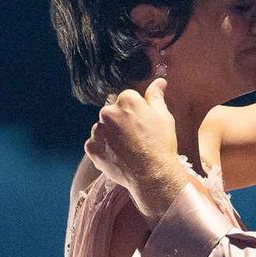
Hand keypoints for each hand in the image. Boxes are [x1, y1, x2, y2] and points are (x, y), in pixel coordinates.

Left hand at [84, 79, 186, 222]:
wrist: (152, 175)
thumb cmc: (161, 145)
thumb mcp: (164, 117)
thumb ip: (156, 96)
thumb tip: (159, 81)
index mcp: (126, 100)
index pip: (127, 99)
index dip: (137, 113)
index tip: (144, 126)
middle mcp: (108, 112)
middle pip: (113, 113)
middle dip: (121, 123)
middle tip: (136, 139)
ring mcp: (97, 131)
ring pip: (103, 129)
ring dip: (111, 136)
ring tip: (128, 150)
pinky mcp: (92, 148)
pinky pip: (96, 145)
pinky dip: (104, 150)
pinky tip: (119, 157)